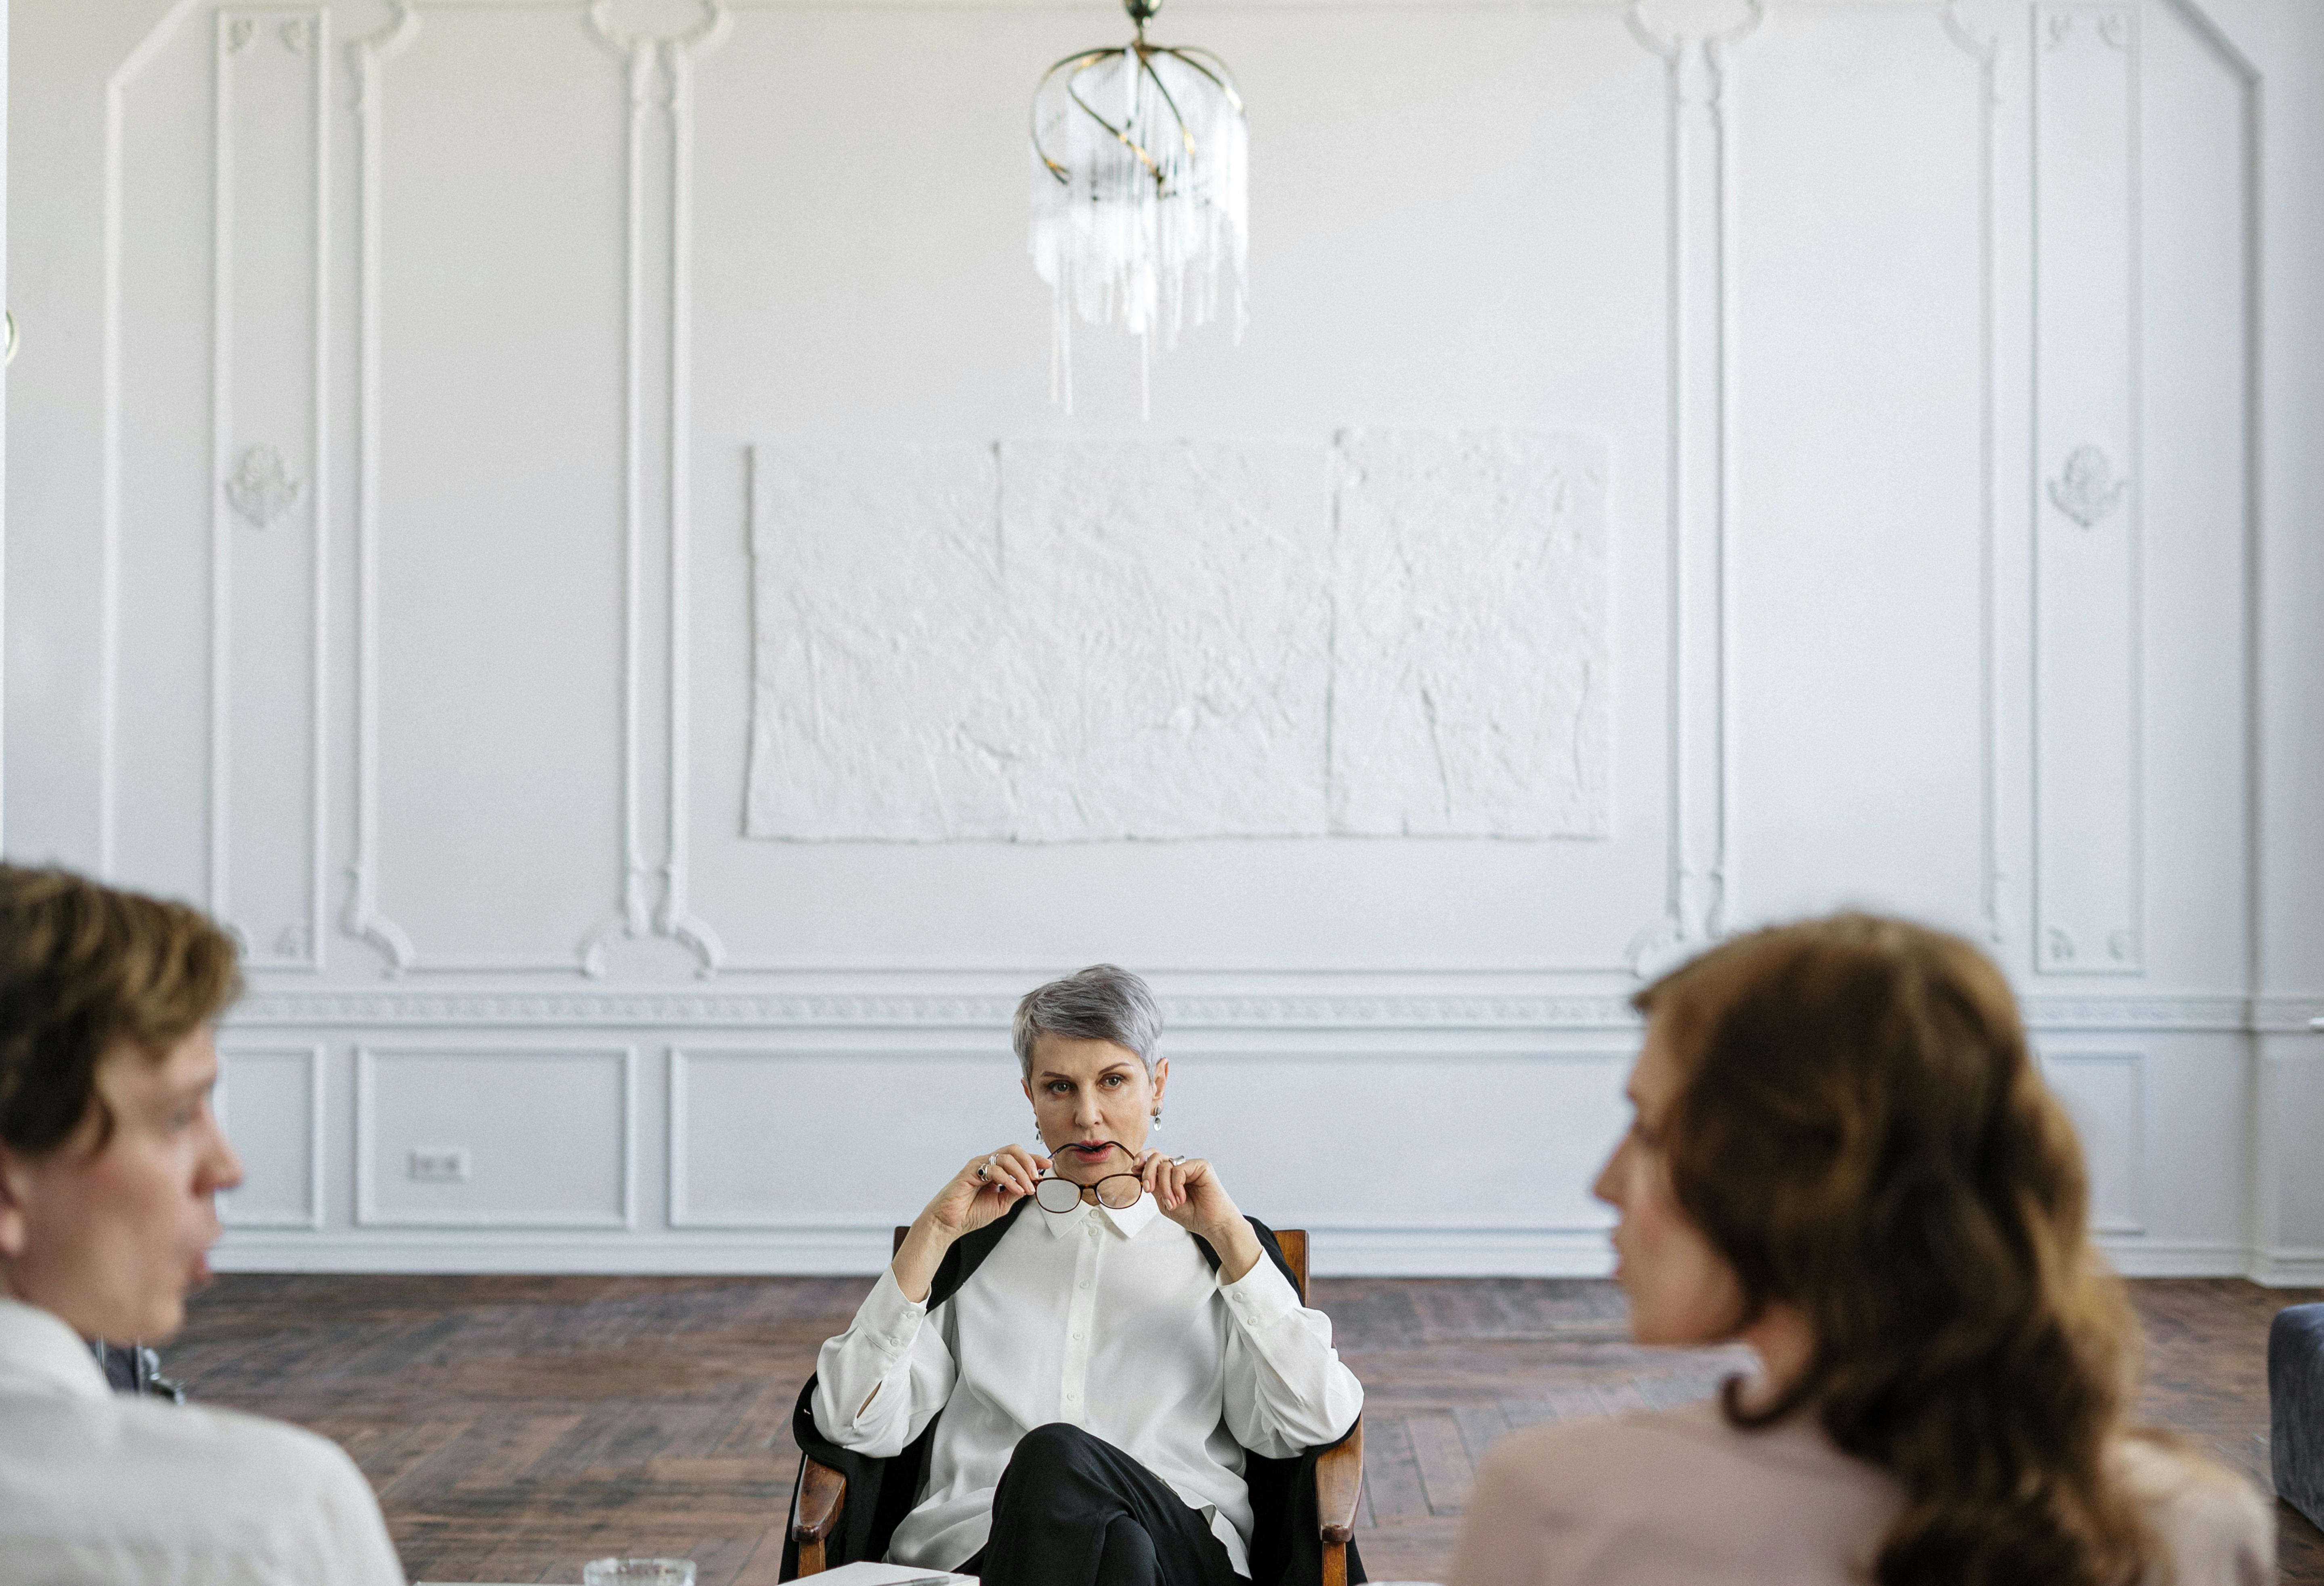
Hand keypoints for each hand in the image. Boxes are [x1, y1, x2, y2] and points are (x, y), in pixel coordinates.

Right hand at [892, 1143, 1051, 1304]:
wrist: (949, 1223)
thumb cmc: (971, 1214)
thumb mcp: (1001, 1204)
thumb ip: (1016, 1192)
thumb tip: (1034, 1184)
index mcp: (995, 1170)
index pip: (1018, 1157)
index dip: (1034, 1159)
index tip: (1049, 1165)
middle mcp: (987, 1164)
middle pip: (1013, 1150)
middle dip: (1029, 1161)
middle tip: (1037, 1176)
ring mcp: (978, 1165)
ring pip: (1006, 1157)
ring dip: (1021, 1172)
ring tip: (1028, 1188)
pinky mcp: (970, 1171)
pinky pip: (993, 1169)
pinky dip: (1008, 1179)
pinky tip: (1015, 1191)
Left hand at [1138, 1149, 1261, 1282]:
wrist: (1212, 1224)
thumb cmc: (1192, 1215)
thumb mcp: (1164, 1202)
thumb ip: (1154, 1186)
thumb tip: (1139, 1171)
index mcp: (1170, 1174)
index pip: (1153, 1158)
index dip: (1142, 1160)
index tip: (1134, 1169)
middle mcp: (1180, 1167)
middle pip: (1156, 1156)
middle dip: (1148, 1172)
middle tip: (1149, 1189)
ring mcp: (1190, 1165)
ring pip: (1165, 1164)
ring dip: (1164, 1188)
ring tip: (1172, 1203)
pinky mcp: (1201, 1165)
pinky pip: (1178, 1169)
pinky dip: (1176, 1186)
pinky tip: (1182, 1198)